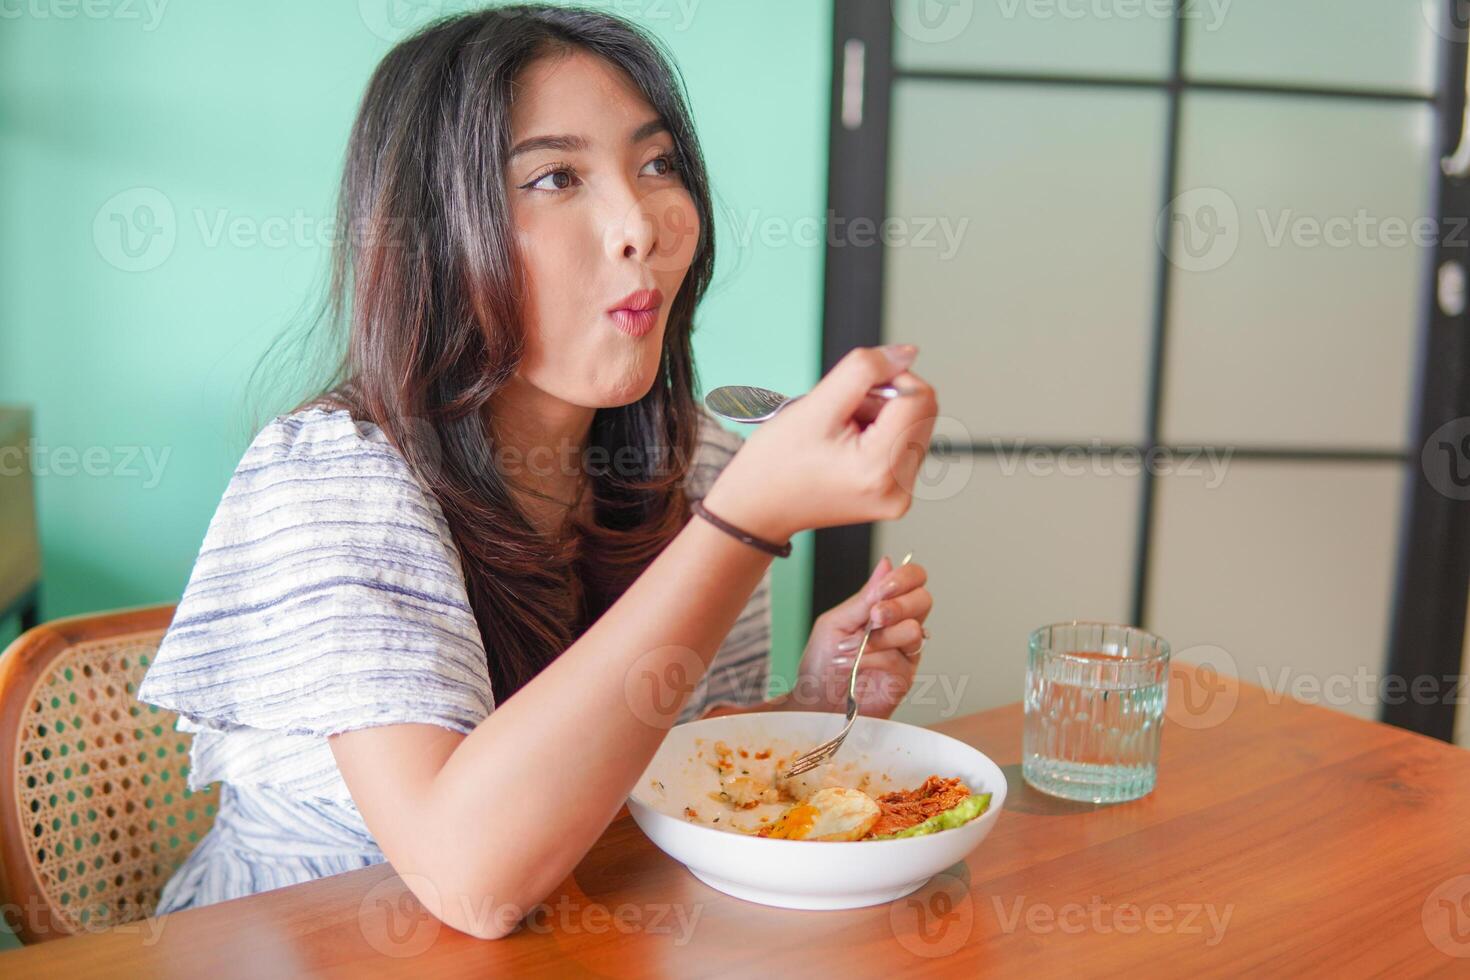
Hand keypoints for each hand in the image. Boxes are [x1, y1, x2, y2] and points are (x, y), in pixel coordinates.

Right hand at [700, 345, 938, 542]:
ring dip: (881, 417)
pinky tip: (849, 446)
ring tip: (841, 433)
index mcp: (881, 468)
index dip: (889, 378)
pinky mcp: (895, 496)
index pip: (920, 397)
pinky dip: (880, 435)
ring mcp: (900, 497)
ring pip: (914, 426)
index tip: (854, 390)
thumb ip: (865, 370)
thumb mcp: (816, 404)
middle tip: (842, 415)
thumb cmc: (776, 462)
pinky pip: (904, 446)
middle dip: (884, 400)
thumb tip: (906, 353)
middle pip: (922, 412)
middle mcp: (900, 489)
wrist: (757, 507)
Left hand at [792, 554, 932, 718]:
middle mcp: (899, 626)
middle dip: (897, 605)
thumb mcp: (837, 621)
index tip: (883, 589)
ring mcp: (905, 652)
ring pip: (914, 630)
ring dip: (881, 637)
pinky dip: (872, 658)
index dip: (905, 578)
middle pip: (924, 599)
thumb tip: (887, 563)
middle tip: (875, 617)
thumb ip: (864, 597)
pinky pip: (899, 658)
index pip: (913, 579)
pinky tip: (855, 664)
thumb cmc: (821, 663)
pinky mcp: (904, 677)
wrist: (814, 702)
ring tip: (856, 648)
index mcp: (883, 606)